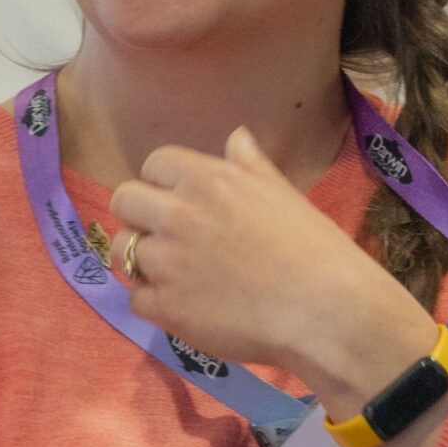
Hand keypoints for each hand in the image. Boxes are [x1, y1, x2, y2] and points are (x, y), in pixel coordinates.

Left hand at [109, 127, 436, 417]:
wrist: (325, 311)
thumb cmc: (313, 248)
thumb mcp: (282, 193)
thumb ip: (249, 164)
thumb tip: (236, 135)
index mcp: (206, 179)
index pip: (154, 164)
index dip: (164, 183)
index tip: (180, 202)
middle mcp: (178, 214)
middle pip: (124, 201)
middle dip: (140, 216)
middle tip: (168, 237)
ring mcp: (167, 262)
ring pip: (123, 250)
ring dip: (143, 260)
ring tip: (176, 273)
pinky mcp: (165, 306)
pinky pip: (135, 297)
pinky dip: (153, 302)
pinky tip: (184, 305)